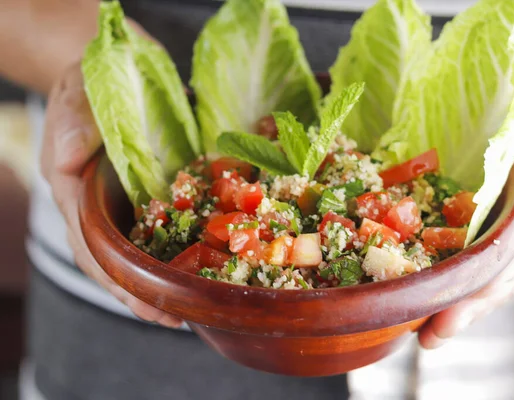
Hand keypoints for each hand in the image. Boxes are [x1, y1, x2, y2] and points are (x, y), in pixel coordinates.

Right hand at [41, 63, 182, 327]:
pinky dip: (187, 243)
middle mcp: (102, 206)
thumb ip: (72, 122)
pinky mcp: (157, 188)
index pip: (91, 249)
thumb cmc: (86, 81)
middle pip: (119, 262)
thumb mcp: (74, 92)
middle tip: (182, 319)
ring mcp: (130, 200)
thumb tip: (67, 159)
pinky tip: (211, 258)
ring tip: (200, 303)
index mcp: (75, 193)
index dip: (118, 283)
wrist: (115, 64)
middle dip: (148, 294)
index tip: (149, 308)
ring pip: (145, 249)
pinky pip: (171, 221)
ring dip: (169, 277)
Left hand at [419, 54, 513, 347]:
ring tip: (419, 326)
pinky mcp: (491, 209)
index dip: (490, 284)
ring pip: (489, 266)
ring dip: (456, 296)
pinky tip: (423, 281)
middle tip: (429, 335)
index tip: (455, 312)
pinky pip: (473, 243)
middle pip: (505, 271)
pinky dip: (450, 264)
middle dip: (467, 305)